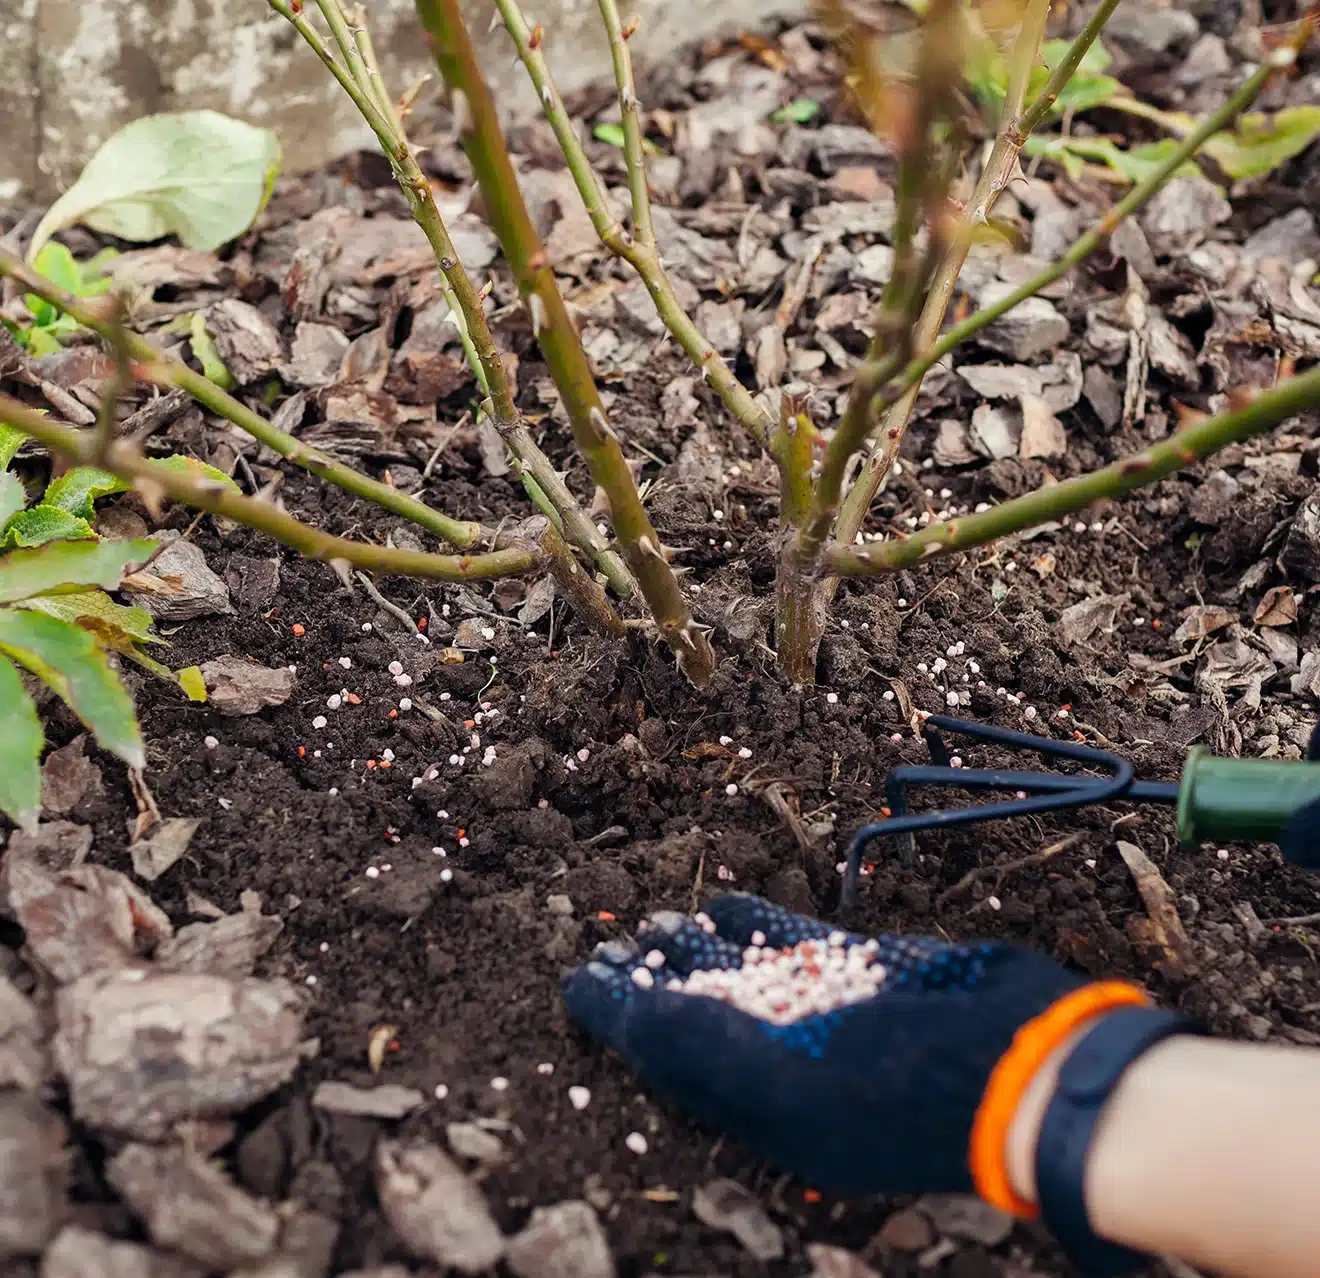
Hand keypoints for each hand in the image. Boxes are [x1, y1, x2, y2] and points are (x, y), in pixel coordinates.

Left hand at [562, 893, 1093, 1195]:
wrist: (1027, 1070)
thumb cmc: (900, 1094)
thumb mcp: (781, 1084)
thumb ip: (694, 1046)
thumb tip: (621, 1012)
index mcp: (761, 1108)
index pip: (672, 1058)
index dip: (623, 1018)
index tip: (581, 979)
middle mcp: (788, 1064)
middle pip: (703, 1014)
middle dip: (655, 979)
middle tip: (613, 945)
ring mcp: (827, 1016)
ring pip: (745, 974)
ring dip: (700, 947)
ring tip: (656, 921)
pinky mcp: (865, 975)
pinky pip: (797, 944)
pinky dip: (759, 922)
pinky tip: (726, 901)